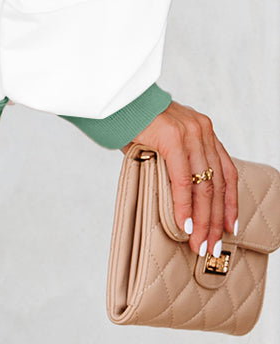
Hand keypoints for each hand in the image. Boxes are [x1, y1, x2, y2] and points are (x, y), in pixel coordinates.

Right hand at [121, 100, 237, 257]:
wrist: (114, 98)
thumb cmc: (132, 122)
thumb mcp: (162, 141)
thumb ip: (175, 163)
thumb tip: (179, 199)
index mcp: (203, 129)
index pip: (227, 171)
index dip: (230, 202)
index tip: (228, 227)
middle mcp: (202, 129)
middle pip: (218, 183)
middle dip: (215, 219)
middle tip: (211, 245)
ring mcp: (190, 132)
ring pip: (204, 185)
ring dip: (202, 219)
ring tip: (198, 242)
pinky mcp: (173, 137)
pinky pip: (183, 179)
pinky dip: (184, 205)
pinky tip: (184, 224)